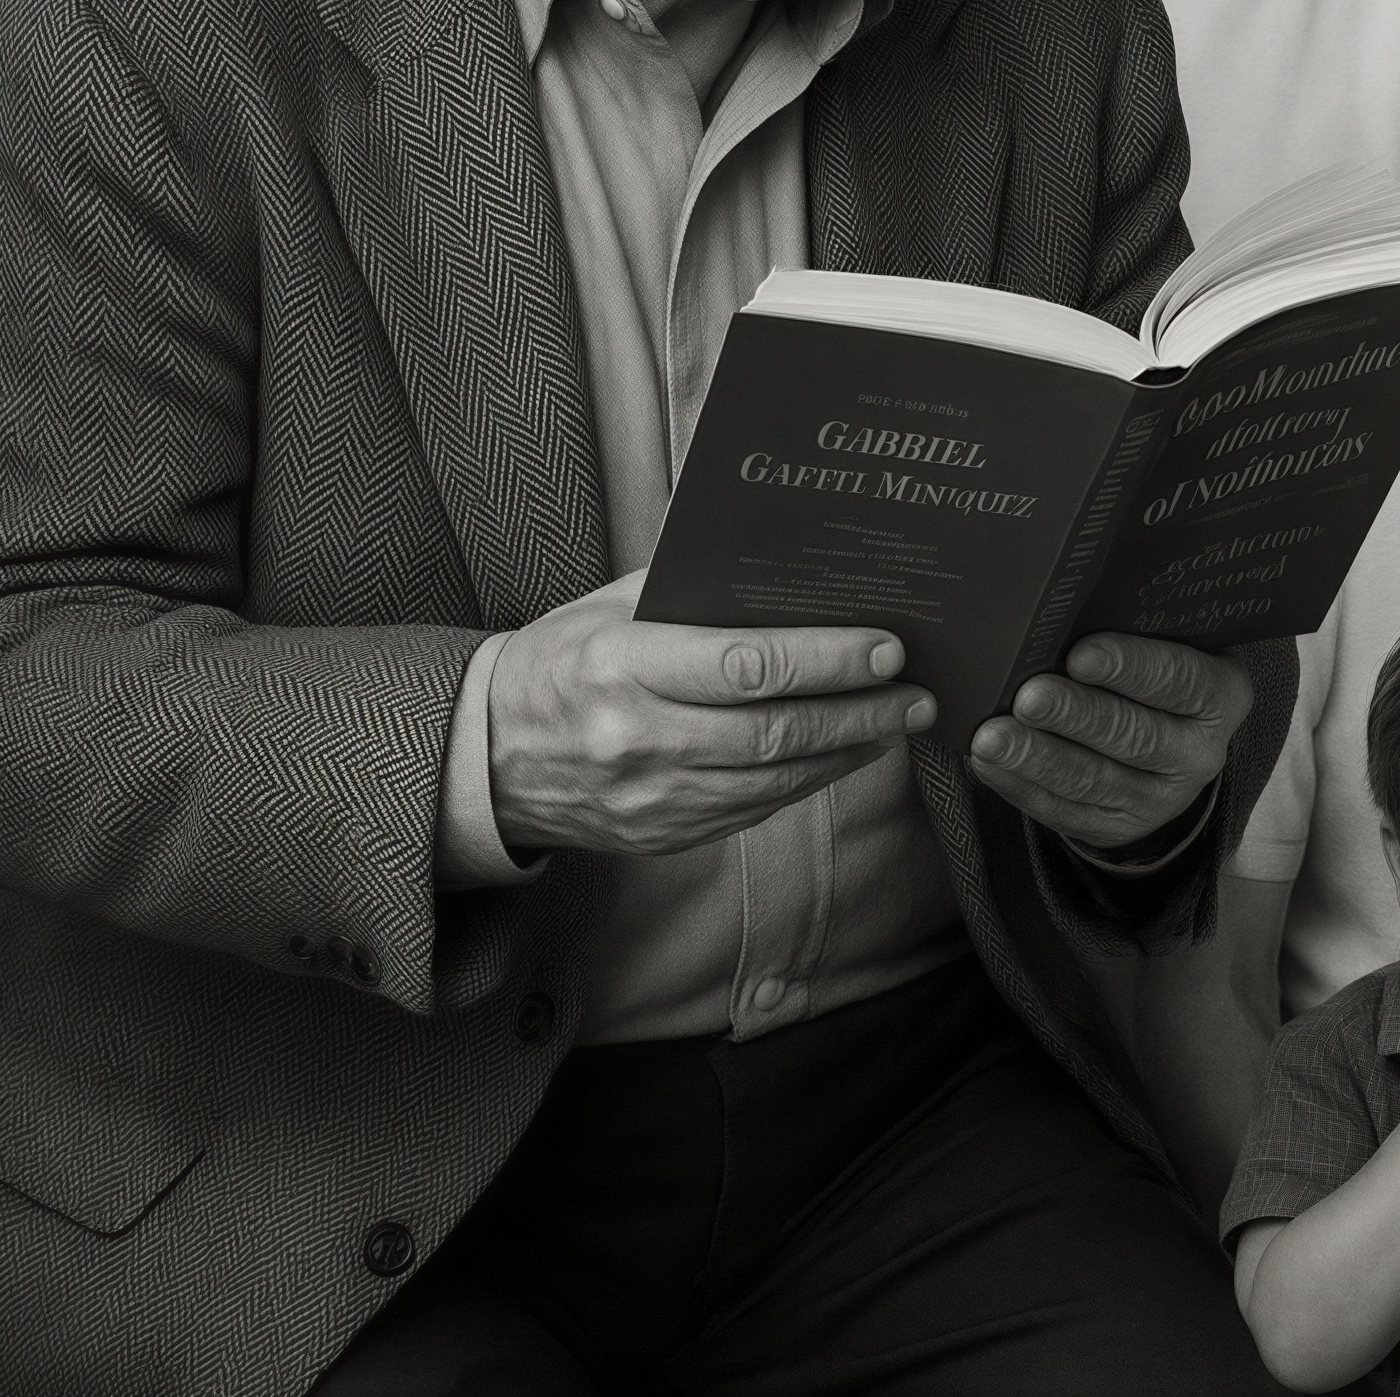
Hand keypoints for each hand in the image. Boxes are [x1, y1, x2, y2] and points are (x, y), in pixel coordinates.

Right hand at [486, 573, 931, 856]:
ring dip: (846, 753)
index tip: (886, 648)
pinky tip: (842, 757)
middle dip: (858, 713)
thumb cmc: (560, 662)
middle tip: (916, 694)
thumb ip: (690, 587)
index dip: (825, 660)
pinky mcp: (659, 835)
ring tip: (896, 723)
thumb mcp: (609, 608)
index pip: (744, 665)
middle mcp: (638, 737)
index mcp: (623, 665)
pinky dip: (806, 784)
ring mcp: (649, 796)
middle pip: (772, 732)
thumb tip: (786, 564)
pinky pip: (751, 811)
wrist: (483, 757)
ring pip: (772, 781)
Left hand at [972, 631, 1252, 856]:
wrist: (1170, 739)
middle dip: (1075, 716)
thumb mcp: (1171, 641)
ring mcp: (1160, 798)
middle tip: (1028, 697)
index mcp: (1221, 695)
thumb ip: (1141, 622)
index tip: (1080, 654)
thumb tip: (1074, 592)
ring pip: (1093, 779)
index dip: (1130, 667)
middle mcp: (1199, 753)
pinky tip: (990, 763)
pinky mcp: (1116, 826)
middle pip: (1133, 734)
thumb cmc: (1155, 668)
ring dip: (1038, 757)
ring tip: (993, 736)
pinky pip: (1065, 810)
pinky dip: (1021, 786)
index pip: (1179, 680)